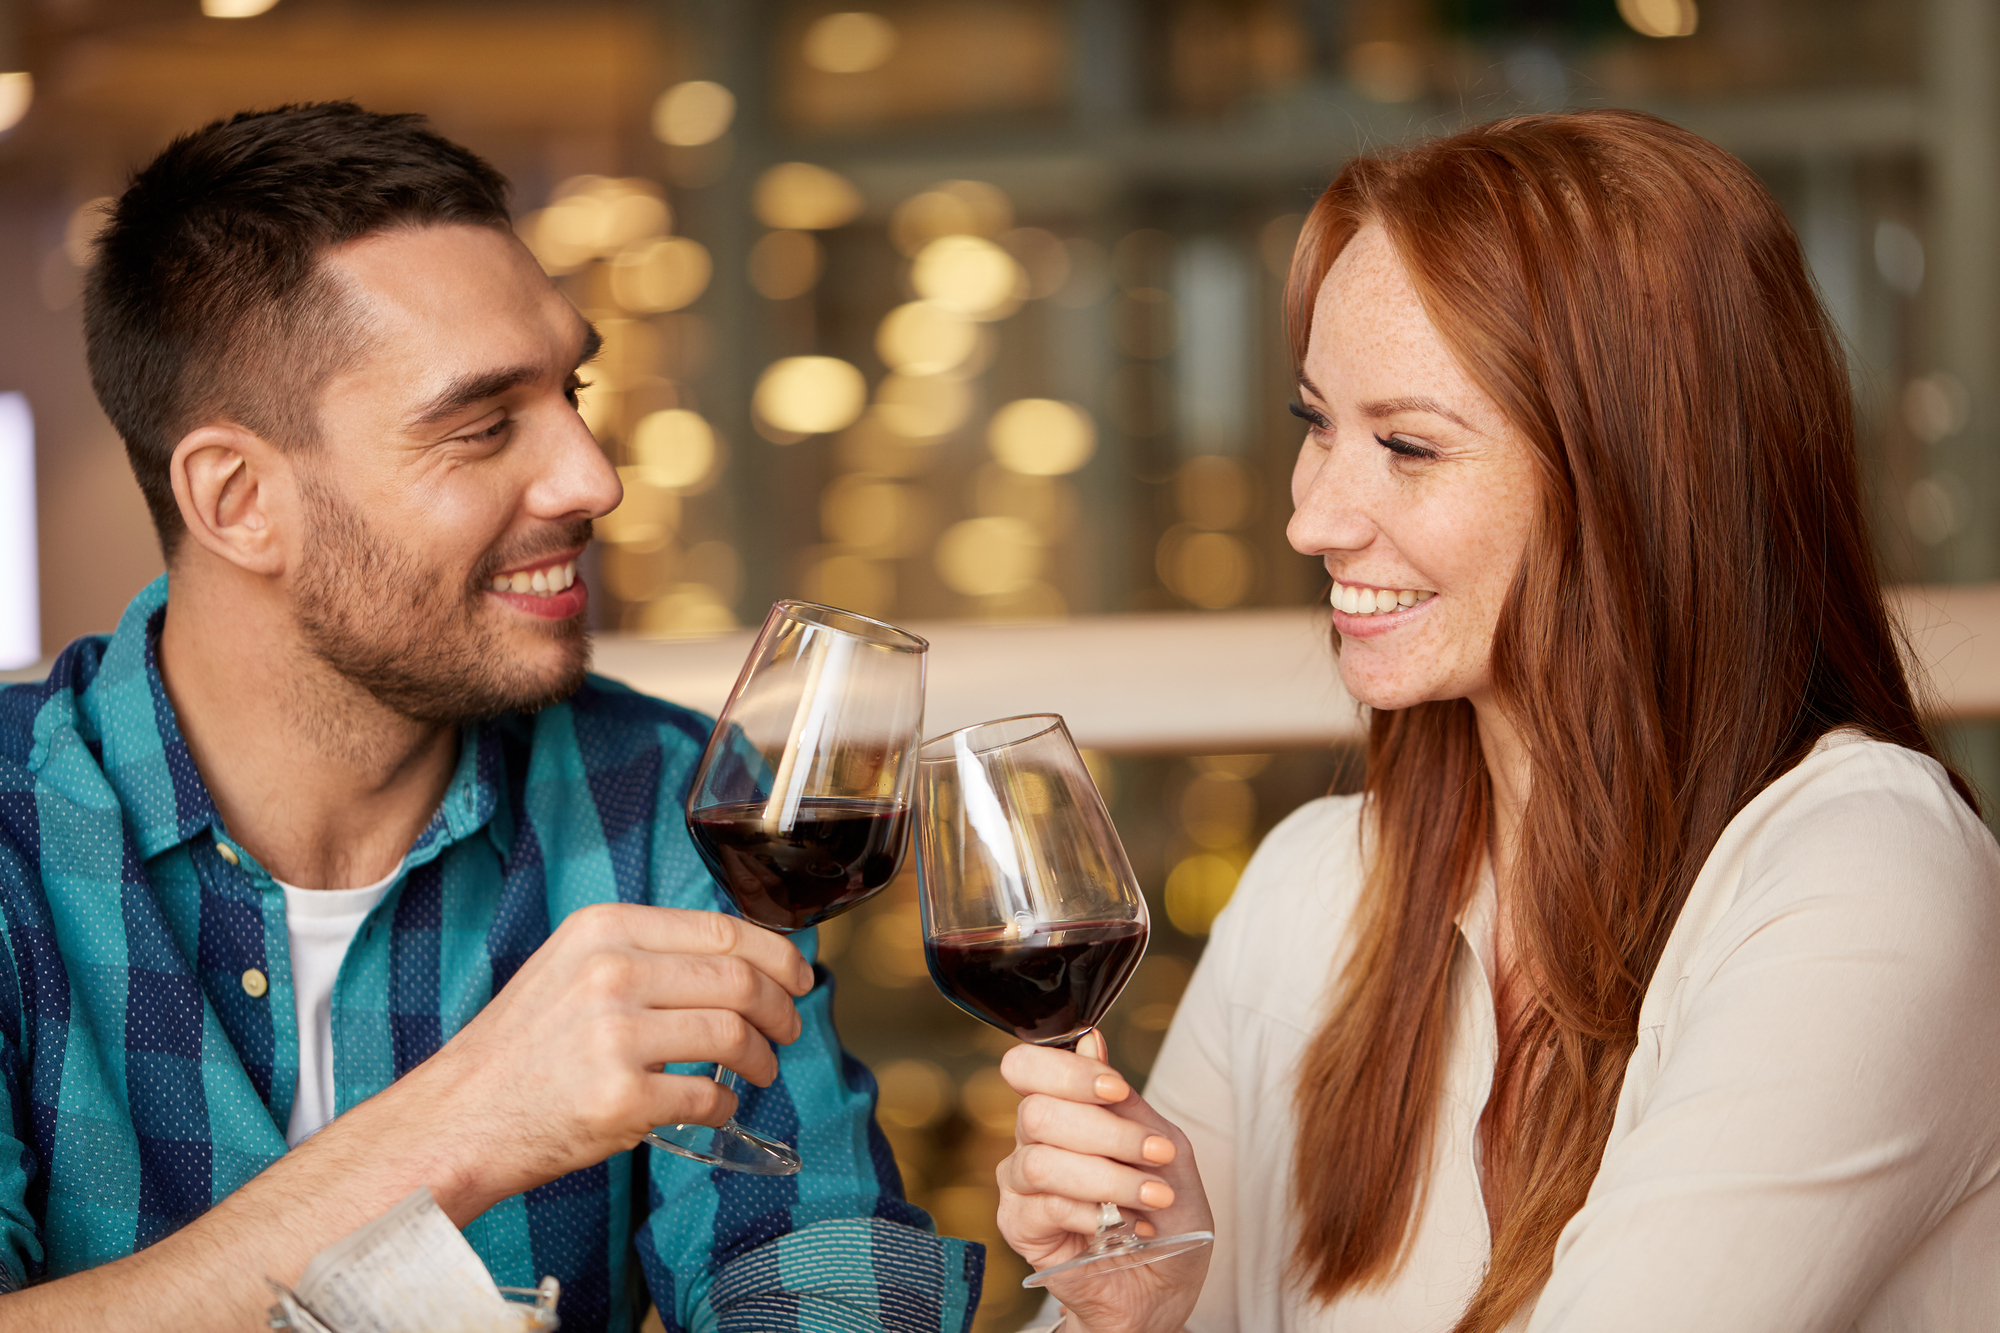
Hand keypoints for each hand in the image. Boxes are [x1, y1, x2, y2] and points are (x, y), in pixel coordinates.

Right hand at [380, 903, 812, 1217]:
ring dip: (762, 1059)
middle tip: (788, 1030)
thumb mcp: (574, 966)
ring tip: (759, 1072)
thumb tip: (741, 960)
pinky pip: (707, 1097)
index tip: (799, 977)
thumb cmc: (524, 1046)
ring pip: (733, 1037)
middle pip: (739, 980)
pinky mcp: (619, 1098)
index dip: (778, 956)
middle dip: (781, 1008)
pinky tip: (716, 1107)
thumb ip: (646, 953)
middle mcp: (610, 973)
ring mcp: (614, 1036)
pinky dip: (725, 1105)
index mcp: (605, 929)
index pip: (723, 931)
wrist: (461, 1115)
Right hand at [996, 1032, 1211, 1332]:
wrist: (1163, 1285)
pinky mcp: (1019, 1227)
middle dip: (1108, 1134)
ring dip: (1107, 1178)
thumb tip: (1089, 1040)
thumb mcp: (1163, 1147)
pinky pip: (1045, 1208)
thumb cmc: (1165, 1213)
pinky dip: (1093, 1214)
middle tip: (1158, 1155)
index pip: (1027, 1067)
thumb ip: (1124, 1101)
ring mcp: (1020, 1185)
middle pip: (1037, 1113)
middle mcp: (1032, 1140)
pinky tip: (1122, 1226)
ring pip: (1041, 1163)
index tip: (1116, 1090)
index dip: (1067, 1072)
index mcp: (1061, 1108)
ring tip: (1152, 1198)